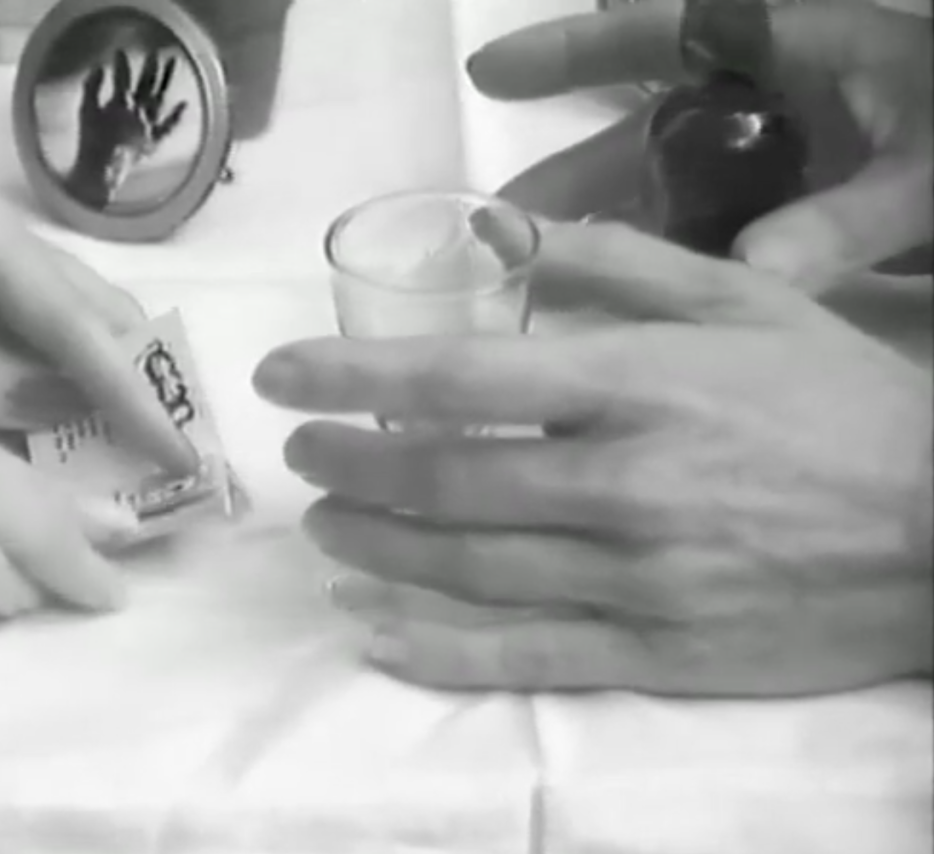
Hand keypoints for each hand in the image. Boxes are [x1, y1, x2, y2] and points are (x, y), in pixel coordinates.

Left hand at [0, 155, 195, 471]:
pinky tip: (87, 432)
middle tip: (181, 467)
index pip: (71, 319)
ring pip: (69, 322)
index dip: (133, 394)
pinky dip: (62, 385)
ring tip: (152, 457)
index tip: (182, 460)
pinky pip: (32, 333)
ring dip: (108, 391)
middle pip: (88, 311)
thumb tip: (75, 419)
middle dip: (136, 389)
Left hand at [254, 223, 933, 696]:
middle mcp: (623, 483)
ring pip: (465, 570)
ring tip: (323, 530)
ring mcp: (635, 579)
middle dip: (349, 467)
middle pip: (443, 481)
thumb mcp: (748, 305)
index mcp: (640, 386)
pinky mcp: (655, 654)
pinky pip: (522, 656)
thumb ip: (625, 268)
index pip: (459, 378)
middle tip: (302, 458)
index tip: (283, 379)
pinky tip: (375, 629)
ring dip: (373, 548)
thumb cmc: (840, 409)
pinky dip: (435, 646)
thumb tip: (515, 243)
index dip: (352, 377)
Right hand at [468, 0, 932, 293]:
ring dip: (616, 220)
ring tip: (546, 273)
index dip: (567, 51)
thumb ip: (847, 219)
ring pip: (678, 178)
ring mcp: (794, 146)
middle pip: (648, 126)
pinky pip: (722, 215)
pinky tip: (647, 296)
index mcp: (796, 46)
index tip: (487, 71)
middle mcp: (778, 93)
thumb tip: (752, 274)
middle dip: (572, 172)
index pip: (655, 34)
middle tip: (496, 226)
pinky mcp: (814, 192)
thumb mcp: (931, 171)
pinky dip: (681, 248)